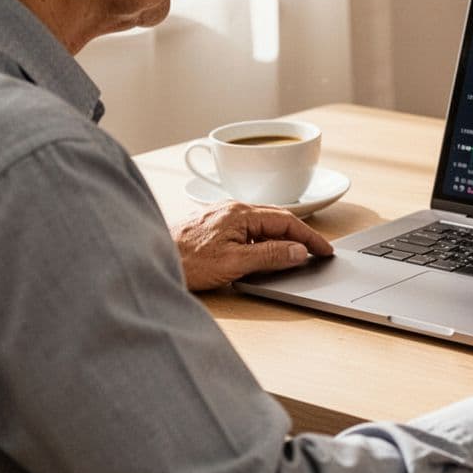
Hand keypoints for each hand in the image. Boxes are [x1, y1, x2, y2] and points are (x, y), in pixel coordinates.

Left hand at [171, 202, 332, 290]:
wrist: (147, 259)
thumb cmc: (185, 262)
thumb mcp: (234, 263)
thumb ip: (270, 256)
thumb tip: (298, 251)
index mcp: (241, 213)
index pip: (287, 222)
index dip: (310, 237)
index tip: (325, 250)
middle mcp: (232, 209)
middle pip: (277, 219)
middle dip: (300, 235)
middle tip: (318, 251)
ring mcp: (222, 216)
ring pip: (263, 223)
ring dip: (283, 236)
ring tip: (297, 253)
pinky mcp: (213, 226)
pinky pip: (249, 228)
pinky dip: (265, 237)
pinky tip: (265, 250)